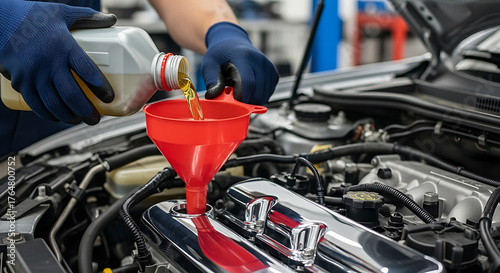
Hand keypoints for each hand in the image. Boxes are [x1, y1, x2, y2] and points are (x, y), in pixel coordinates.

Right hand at [0, 0, 115, 124]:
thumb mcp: (62, 13)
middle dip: (86, 110)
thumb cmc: (33, 15)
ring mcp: (33, 74)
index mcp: (63, 45)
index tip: (109, 97)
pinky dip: (48, 114)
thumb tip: (113, 19)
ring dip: (69, 116)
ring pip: (54, 103)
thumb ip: (88, 17)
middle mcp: (48, 62)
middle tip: (96, 119)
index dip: (100, 87)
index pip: (87, 70)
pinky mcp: (20, 81)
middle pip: (71, 93)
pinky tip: (57, 117)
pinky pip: (36, 103)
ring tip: (80, 120)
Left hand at [201, 22, 278, 104]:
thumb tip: (213, 95)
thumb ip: (211, 79)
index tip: (232, 102)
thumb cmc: (221, 54)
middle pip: (258, 92)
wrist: (233, 43)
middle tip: (234, 99)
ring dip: (252, 100)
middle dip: (245, 102)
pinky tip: (249, 91)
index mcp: (244, 57)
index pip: (248, 83)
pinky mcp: (273, 74)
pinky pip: (269, 93)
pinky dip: (259, 97)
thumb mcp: (209, 64)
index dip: (241, 97)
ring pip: (264, 95)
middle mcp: (260, 61)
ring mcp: (269, 67)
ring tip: (241, 91)